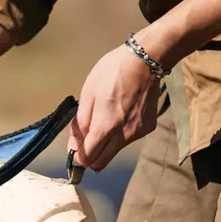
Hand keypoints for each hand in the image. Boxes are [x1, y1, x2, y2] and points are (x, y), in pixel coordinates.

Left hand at [67, 44, 160, 171]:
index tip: (75, 149)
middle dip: (90, 156)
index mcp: (105, 127)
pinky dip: (120, 136)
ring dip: (105, 145)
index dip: (77, 157)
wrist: (147, 58)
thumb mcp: (87, 94)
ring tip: (106, 121)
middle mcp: (123, 136)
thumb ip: (80, 125)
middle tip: (86, 141)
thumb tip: (73, 147)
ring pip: (114, 152)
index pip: (87, 159)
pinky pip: (128, 141)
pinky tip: (122, 115)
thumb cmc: (113, 72)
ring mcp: (137, 134)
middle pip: (100, 162)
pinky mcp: (147, 129)